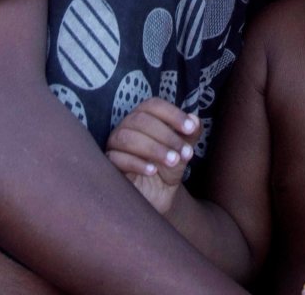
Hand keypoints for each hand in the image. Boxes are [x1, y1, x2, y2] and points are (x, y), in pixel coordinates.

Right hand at [105, 96, 200, 213]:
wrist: (157, 198)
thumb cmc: (167, 169)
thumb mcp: (183, 152)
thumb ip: (189, 135)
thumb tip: (195, 120)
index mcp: (144, 118)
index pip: (153, 105)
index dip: (172, 114)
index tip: (190, 128)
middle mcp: (126, 127)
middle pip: (140, 119)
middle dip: (166, 135)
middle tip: (185, 153)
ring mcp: (115, 145)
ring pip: (127, 137)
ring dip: (154, 148)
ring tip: (172, 161)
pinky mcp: (109, 165)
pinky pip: (116, 158)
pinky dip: (137, 163)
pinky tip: (153, 171)